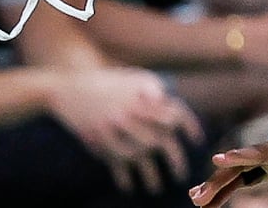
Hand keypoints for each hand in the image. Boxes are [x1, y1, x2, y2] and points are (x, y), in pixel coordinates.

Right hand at [49, 67, 204, 192]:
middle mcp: (131, 112)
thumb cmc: (109, 83)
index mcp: (144, 95)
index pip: (175, 112)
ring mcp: (114, 128)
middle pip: (160, 140)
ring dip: (150, 176)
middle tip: (182, 175)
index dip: (190, 126)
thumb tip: (177, 114)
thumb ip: (158, 92)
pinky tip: (130, 187)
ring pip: (139, 158)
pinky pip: (114, 164)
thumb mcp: (135, 78)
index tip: (197, 140)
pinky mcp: (98, 140)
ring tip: (156, 188)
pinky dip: (123, 178)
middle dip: (176, 160)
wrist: (69, 88)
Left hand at [189, 137, 267, 206]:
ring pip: (246, 162)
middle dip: (217, 185)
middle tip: (196, 199)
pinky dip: (243, 156)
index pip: (245, 175)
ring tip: (203, 192)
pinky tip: (223, 160)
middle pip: (240, 168)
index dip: (224, 188)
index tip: (203, 201)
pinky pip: (264, 155)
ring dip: (223, 177)